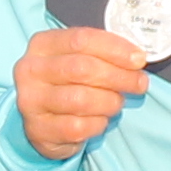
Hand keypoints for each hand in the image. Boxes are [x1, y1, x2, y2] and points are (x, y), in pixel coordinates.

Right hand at [16, 26, 149, 159]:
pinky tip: (100, 120)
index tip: (139, 59)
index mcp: (42, 44)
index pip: (81, 39)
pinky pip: (78, 127)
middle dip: (119, 76)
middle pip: (82, 68)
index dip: (115, 48)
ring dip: (110, 102)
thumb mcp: (77, 59)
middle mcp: (30, 70)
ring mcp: (30, 101)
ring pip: (81, 100)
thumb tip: (137, 58)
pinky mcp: (38, 130)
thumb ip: (102, 53)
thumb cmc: (67, 83)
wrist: (41, 120)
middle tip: (139, 84)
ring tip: (117, 103)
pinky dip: (98, 124)